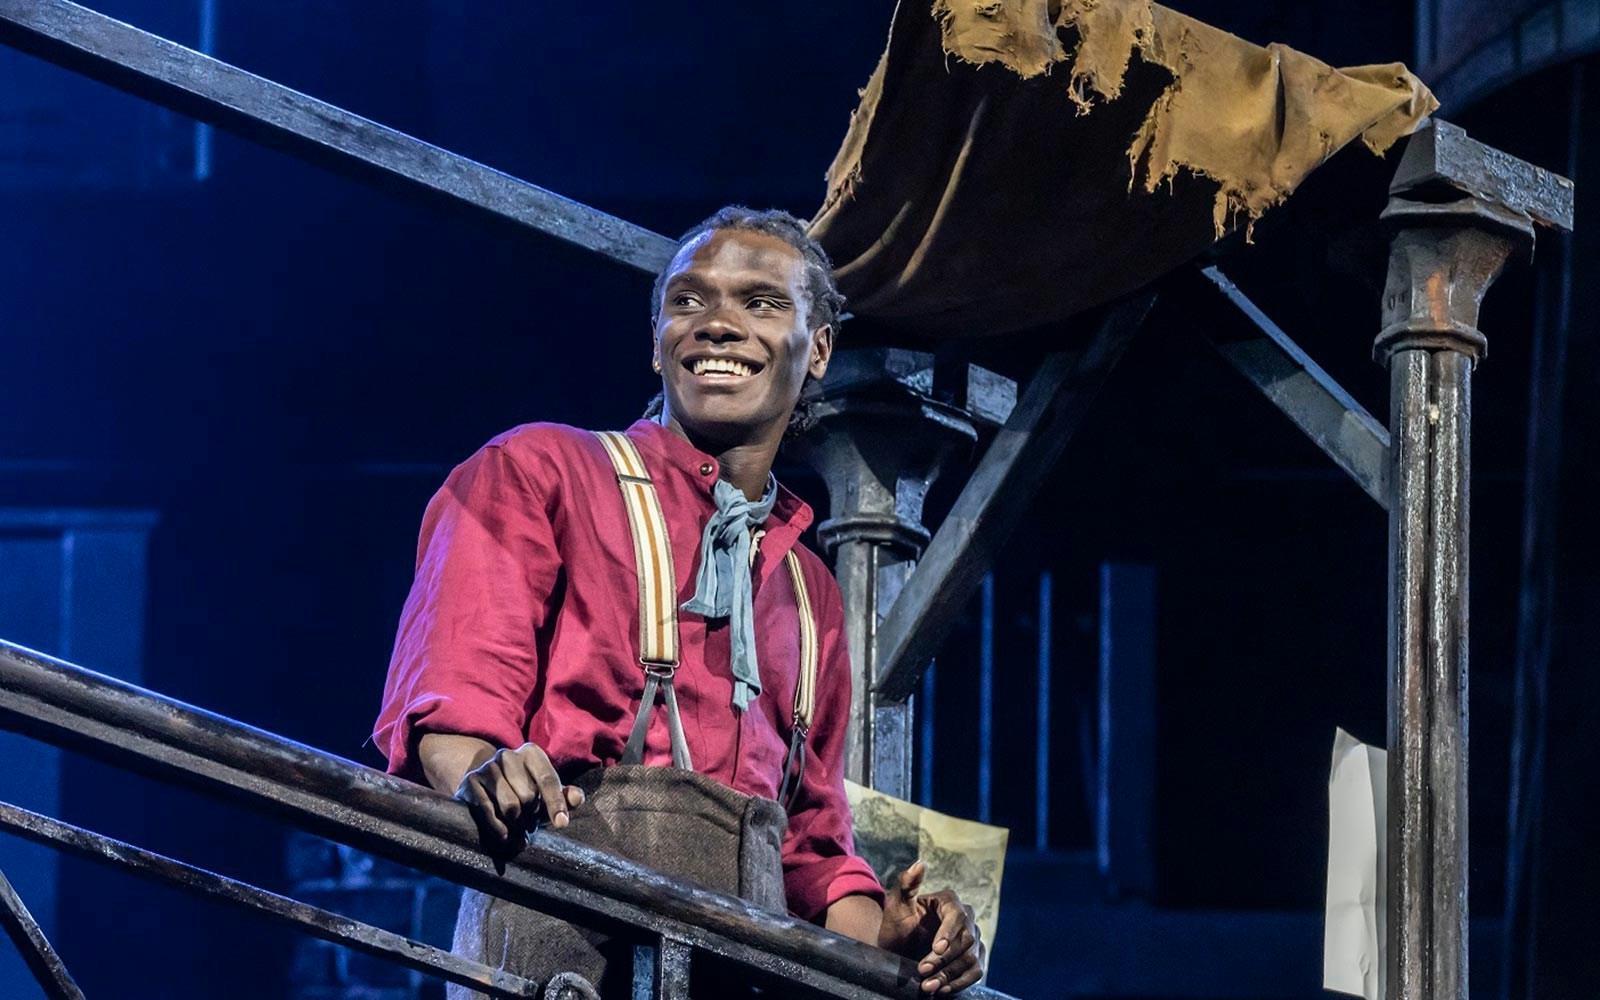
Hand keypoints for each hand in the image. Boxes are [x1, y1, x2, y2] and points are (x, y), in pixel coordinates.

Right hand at [454, 742, 584, 850]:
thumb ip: (566, 796)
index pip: (548, 780)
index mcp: (532, 753)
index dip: (556, 804)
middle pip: (528, 796)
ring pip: (509, 806)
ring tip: (518, 826)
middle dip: (532, 816)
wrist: (485, 786)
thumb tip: (576, 797)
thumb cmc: (524, 791)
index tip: (562, 823)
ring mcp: (488, 767)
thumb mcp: (547, 794)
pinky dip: (499, 828)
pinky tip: (505, 834)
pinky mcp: (471, 781)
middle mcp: (509, 755)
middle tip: (530, 823)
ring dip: (516, 824)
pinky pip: (488, 811)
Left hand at [877, 861, 984, 993]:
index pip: (957, 915)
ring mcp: (972, 939)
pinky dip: (961, 983)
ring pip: (972, 958)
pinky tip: (942, 989)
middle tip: (922, 970)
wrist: (897, 952)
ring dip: (950, 974)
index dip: (949, 933)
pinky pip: (976, 972)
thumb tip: (919, 864)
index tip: (937, 949)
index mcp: (949, 901)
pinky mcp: (974, 959)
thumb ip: (906, 885)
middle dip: (944, 958)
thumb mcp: (896, 906)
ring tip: (928, 985)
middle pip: (967, 939)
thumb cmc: (896, 927)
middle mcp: (966, 917)